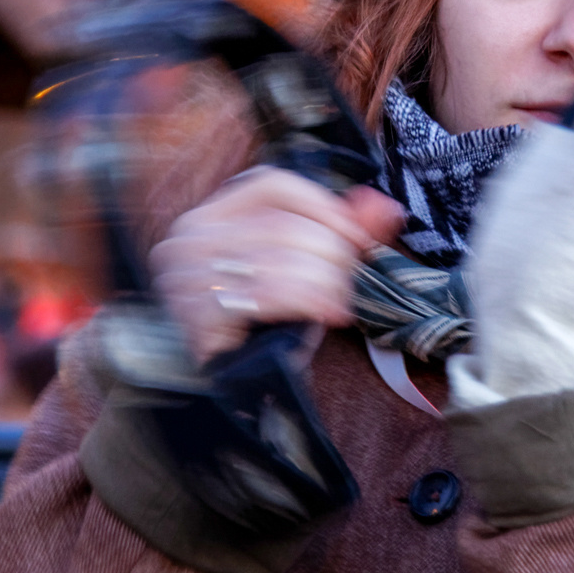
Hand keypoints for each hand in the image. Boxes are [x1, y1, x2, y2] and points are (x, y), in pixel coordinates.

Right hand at [153, 168, 402, 362]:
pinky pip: (269, 296)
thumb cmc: (261, 324)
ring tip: (341, 301)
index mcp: (208, 217)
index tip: (357, 236)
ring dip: (326, 280)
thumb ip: (337, 235)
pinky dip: (310, 301)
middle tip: (353, 277)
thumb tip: (386, 208)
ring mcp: (187, 276)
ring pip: (279, 259)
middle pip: (280, 224)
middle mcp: (189, 239)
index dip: (322, 205)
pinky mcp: (198, 314)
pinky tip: (330, 315)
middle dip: (331, 250)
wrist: (227, 387)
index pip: (270, 186)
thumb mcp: (298, 270)